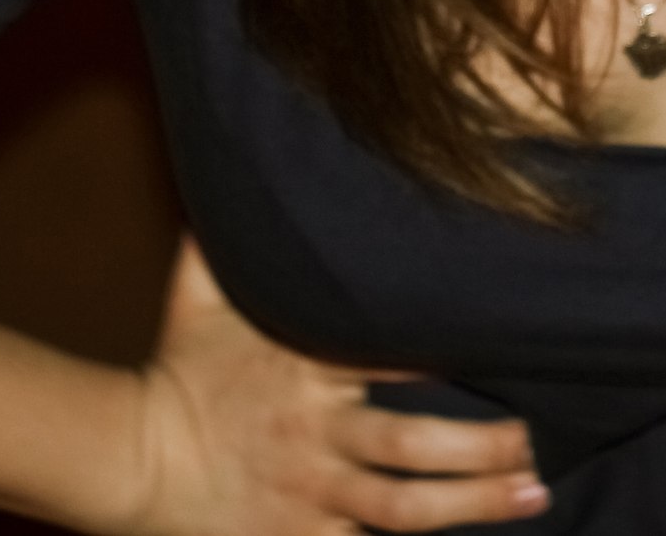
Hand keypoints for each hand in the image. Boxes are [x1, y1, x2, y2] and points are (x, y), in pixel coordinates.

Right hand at [116, 235, 549, 533]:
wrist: (127, 460)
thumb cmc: (177, 372)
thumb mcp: (197, 298)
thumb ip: (227, 238)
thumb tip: (238, 163)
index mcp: (303, 369)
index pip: (390, 357)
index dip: (452, 352)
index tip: (514, 342)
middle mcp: (314, 436)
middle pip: (409, 446)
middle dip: (480, 447)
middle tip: (538, 438)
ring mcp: (310, 495)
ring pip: (402, 507)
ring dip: (472, 503)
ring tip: (533, 490)